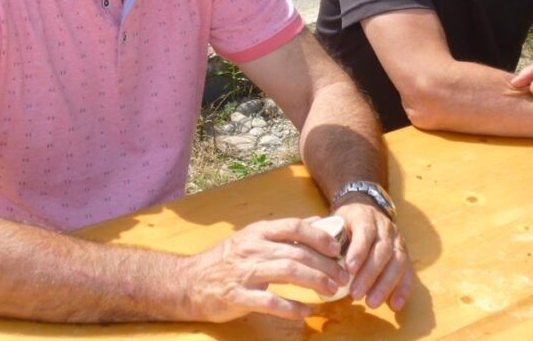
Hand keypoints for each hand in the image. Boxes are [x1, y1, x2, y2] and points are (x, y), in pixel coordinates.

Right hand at [181, 218, 348, 322]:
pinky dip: (291, 308)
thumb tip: (317, 221)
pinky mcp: (238, 296)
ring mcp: (245, 272)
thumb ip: (285, 232)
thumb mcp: (253, 238)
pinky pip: (270, 302)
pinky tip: (305, 312)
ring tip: (331, 291)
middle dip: (325, 265)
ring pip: (287, 272)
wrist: (189, 282)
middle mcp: (253, 248)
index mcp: (258, 232)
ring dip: (314, 282)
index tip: (337, 249)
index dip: (319, 236)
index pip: (294, 227)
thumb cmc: (225, 260)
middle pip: (297, 252)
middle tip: (342, 277)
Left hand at [332, 201, 413, 311]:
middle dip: (369, 274)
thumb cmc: (345, 222)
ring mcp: (397, 240)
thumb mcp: (334, 222)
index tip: (349, 269)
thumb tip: (314, 261)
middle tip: (355, 294)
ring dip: (385, 285)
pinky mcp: (404, 254)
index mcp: (365, 217)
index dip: (359, 251)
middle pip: (382, 250)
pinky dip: (403, 290)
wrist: (364, 208)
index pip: (365, 232)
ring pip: (397, 262)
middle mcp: (385, 228)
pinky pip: (408, 272)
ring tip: (371, 303)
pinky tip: (395, 305)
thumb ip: (327, 239)